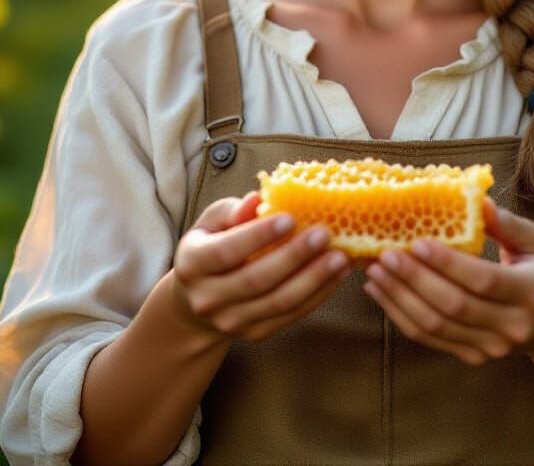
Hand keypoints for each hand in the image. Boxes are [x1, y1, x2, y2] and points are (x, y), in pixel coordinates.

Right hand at [172, 190, 352, 342]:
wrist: (199, 298)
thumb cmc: (212, 245)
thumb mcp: (213, 222)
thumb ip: (234, 211)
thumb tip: (258, 199)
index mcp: (192, 264)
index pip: (226, 251)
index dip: (258, 236)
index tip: (290, 218)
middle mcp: (208, 298)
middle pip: (256, 280)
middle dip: (294, 256)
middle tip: (324, 234)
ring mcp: (232, 321)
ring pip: (279, 302)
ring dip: (315, 279)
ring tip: (341, 256)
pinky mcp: (255, 333)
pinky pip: (291, 315)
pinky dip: (318, 294)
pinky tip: (337, 275)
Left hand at [362, 196, 533, 364]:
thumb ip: (506, 223)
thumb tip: (477, 202)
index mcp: (532, 293)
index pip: (483, 280)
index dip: (447, 263)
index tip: (417, 241)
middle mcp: (513, 327)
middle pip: (454, 306)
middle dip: (415, 278)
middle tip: (385, 254)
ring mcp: (492, 348)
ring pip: (436, 326)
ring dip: (400, 298)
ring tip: (375, 271)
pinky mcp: (473, 357)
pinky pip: (429, 338)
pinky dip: (400, 314)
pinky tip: (380, 292)